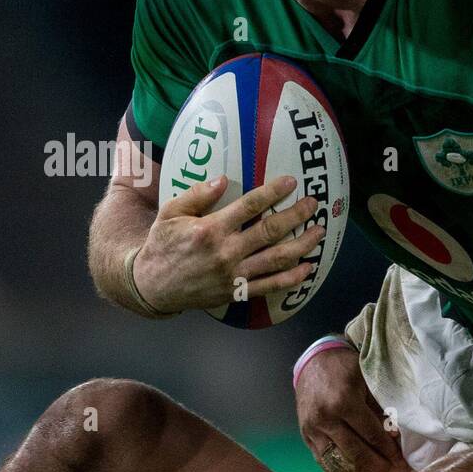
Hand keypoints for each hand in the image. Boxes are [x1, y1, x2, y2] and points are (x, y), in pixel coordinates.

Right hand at [133, 175, 323, 313]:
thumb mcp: (170, 213)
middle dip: (296, 216)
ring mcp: (234, 274)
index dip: (273, 192)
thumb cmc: (162, 245)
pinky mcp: (238, 292)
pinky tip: (308, 268)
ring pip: (277, 259)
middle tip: (313, 204)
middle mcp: (226, 252)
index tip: (292, 182)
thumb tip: (223, 179)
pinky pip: (271, 286)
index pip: (249, 206)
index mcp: (210, 229)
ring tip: (319, 232)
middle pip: (271, 231)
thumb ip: (197, 196)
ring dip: (302, 245)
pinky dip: (292, 278)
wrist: (153, 286)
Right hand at [295, 343, 410, 471]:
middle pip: (355, 453)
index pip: (371, 435)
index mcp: (343, 402)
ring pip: (338, 463)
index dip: (388, 449)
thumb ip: (380, 409)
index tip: (401, 459)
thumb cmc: (345, 368)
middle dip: (377, 464)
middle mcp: (325, 419)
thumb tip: (395, 436)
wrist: (312, 362)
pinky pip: (324, 463)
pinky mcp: (306, 437)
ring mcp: (313, 430)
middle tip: (393, 468)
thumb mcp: (367, 381)